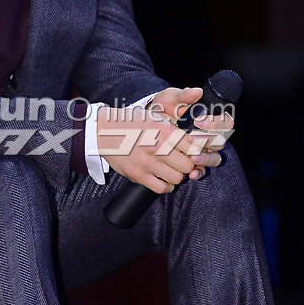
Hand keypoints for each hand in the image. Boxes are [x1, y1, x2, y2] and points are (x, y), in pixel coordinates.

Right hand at [98, 86, 232, 191]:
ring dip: (178, 175)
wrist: (104, 131)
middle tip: (185, 161)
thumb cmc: (133, 123)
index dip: (198, 151)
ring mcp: (147, 163)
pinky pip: (162, 188)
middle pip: (189, 165)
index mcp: (165, 130)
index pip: (195, 147)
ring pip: (178, 178)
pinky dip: (167, 185)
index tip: (195, 151)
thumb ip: (177, 128)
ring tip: (174, 169)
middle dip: (190, 164)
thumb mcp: (157, 117)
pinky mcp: (138, 175)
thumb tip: (197, 140)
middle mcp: (157, 147)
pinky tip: (165, 178)